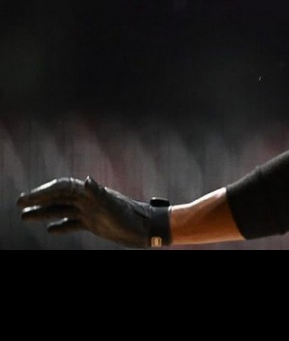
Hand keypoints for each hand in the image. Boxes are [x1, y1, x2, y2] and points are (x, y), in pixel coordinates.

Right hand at [17, 177, 171, 248]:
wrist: (148, 228)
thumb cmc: (132, 217)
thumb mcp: (113, 206)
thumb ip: (99, 193)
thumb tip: (85, 180)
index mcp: (91, 193)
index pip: (62, 188)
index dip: (44, 191)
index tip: (27, 198)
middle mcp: (89, 200)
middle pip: (59, 197)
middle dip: (38, 199)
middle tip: (19, 204)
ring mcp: (91, 211)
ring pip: (62, 210)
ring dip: (44, 212)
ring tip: (24, 217)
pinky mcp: (95, 223)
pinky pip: (73, 223)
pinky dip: (60, 226)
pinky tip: (50, 230)